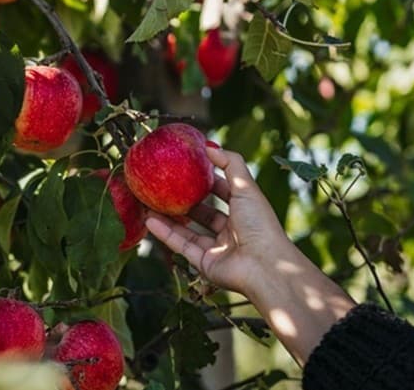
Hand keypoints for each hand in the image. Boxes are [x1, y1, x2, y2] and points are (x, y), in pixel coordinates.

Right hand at [145, 147, 290, 296]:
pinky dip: (165, 233)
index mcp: (245, 212)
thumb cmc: (260, 224)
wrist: (264, 266)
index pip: (224, 192)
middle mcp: (231, 231)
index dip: (208, 180)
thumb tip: (209, 146)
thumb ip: (230, 164)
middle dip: (184, 201)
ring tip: (149, 203)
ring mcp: (217, 248)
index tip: (188, 168)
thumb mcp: (246, 187)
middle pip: (204, 213)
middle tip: (164, 187)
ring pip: (188, 230)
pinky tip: (149, 220)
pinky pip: (181, 245)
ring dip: (169, 218)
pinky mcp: (204, 263)